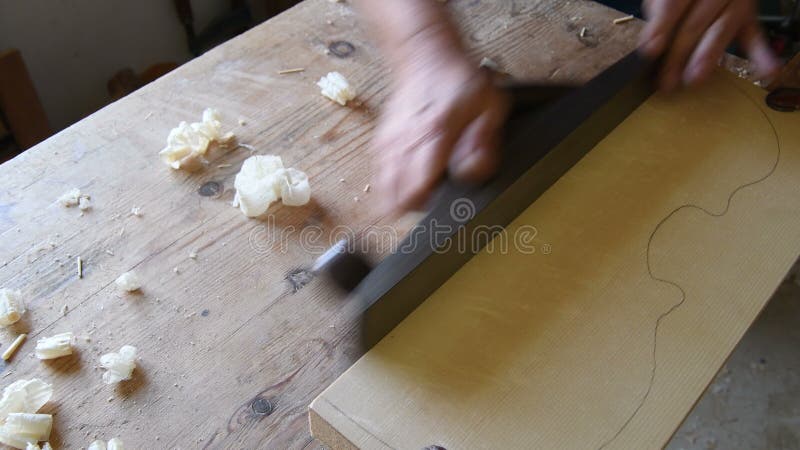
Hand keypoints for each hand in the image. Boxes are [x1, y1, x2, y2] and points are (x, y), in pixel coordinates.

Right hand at [373, 49, 507, 212]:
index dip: (429, 208)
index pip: (416, 190)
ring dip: (399, 199)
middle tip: (435, 201)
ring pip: (383, 191)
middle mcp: (405, 143)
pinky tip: (407, 181)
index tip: (442, 208)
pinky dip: (389, 186)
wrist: (424, 57)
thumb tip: (472, 172)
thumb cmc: (458, 82)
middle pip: (396, 198)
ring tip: (421, 192)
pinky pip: (378, 177)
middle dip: (416, 208)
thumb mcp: (489, 107)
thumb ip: (484, 143)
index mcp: (433, 136)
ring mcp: (388, 144)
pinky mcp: (381, 144)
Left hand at [640, 0, 779, 90]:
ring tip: (695, 79)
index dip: (662, 25)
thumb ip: (658, 15)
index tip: (651, 49)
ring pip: (721, 30)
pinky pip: (755, 36)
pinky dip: (763, 55)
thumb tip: (651, 45)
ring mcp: (735, 4)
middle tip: (667, 81)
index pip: (673, 3)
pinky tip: (768, 70)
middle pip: (696, 22)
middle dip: (679, 55)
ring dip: (708, 56)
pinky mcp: (748, 19)